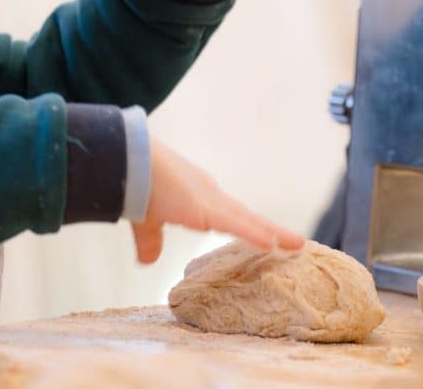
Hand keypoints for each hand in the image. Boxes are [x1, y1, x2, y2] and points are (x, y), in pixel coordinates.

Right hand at [131, 137, 304, 263]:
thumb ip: (151, 239)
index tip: (268, 237)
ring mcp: (208, 201)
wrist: (126, 159)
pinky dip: (253, 234)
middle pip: (246, 217)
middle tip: (296, 242)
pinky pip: (234, 224)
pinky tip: (272, 243)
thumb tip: (147, 262)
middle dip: (270, 230)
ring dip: (271, 232)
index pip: (230, 216)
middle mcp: (208, 196)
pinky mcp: (202, 208)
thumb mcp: (147, 218)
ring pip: (247, 220)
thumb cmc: (135, 181)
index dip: (249, 227)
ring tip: (296, 243)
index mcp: (197, 198)